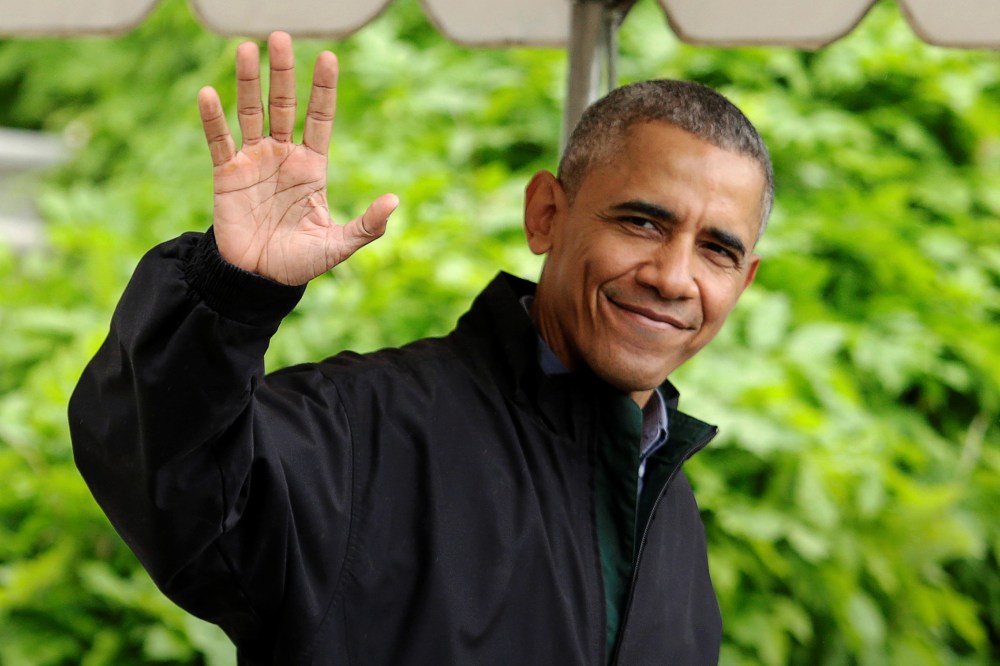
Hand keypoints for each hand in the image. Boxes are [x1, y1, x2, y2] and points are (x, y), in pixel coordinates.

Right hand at [197, 32, 397, 285]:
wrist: (259, 279)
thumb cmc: (300, 262)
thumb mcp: (338, 245)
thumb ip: (366, 225)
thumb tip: (394, 201)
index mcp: (312, 166)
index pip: (319, 118)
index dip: (323, 89)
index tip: (328, 57)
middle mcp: (283, 156)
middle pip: (284, 104)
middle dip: (283, 72)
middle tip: (281, 37)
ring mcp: (253, 161)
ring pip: (250, 112)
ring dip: (249, 82)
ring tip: (248, 49)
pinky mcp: (226, 175)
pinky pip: (219, 141)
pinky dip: (213, 119)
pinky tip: (209, 93)